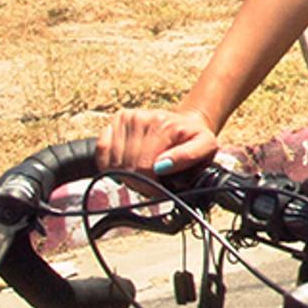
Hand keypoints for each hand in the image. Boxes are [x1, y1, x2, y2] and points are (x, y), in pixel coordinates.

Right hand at [100, 104, 221, 175]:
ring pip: (114, 161)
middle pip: (128, 165)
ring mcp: (128, 117)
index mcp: (166, 125)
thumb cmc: (194, 140)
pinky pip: (102, 150)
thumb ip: (188, 157)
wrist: (186, 124)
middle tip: (151, 184)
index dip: (150, 185)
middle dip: (139, 182)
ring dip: (125, 175)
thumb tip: (161, 166)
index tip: (160, 190)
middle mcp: (144, 117)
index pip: (144, 167)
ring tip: (142, 174)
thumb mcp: (206, 148)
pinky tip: (126, 166)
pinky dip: (109, 164)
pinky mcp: (117, 119)